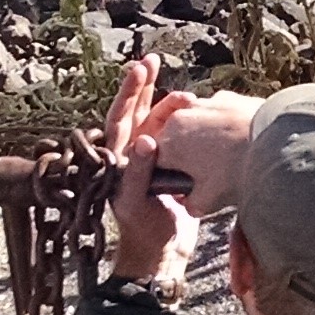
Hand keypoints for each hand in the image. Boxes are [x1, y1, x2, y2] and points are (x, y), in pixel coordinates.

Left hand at [101, 56, 200, 283]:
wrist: (161, 254)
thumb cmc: (142, 231)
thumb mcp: (134, 202)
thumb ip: (138, 172)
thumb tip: (145, 139)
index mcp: (117, 159)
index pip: (119, 118)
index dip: (128, 93)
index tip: (139, 69)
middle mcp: (133, 155)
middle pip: (138, 112)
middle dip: (145, 86)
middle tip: (152, 60)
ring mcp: (153, 161)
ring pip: (160, 122)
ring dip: (172, 106)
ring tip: (188, 97)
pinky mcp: (172, 169)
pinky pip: (178, 138)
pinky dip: (186, 123)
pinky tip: (197, 112)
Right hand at [150, 90, 261, 216]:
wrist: (276, 142)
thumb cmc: (237, 172)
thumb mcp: (209, 201)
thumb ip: (191, 204)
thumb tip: (190, 204)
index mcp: (168, 144)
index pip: (155, 161)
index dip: (166, 175)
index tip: (181, 185)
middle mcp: (180, 117)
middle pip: (173, 139)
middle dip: (184, 155)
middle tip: (206, 172)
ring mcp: (204, 103)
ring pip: (194, 123)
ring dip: (202, 137)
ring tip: (226, 155)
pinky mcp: (227, 97)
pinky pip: (216, 113)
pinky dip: (222, 124)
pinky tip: (240, 139)